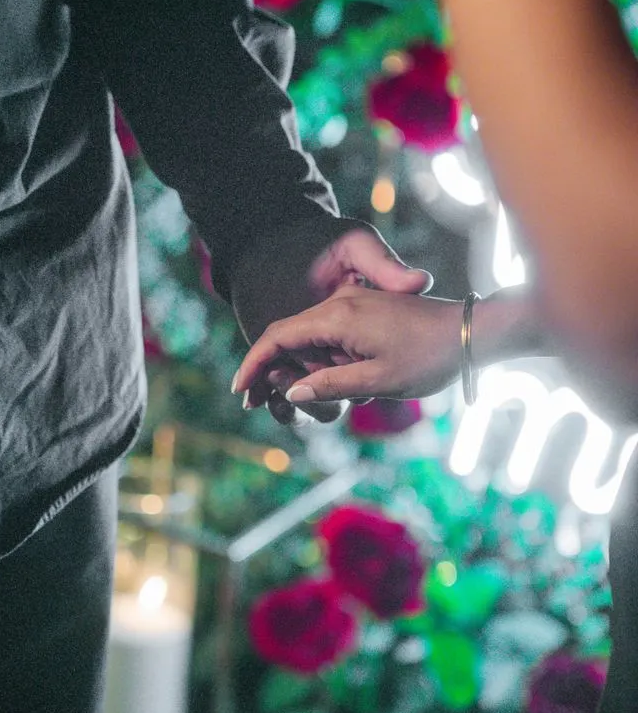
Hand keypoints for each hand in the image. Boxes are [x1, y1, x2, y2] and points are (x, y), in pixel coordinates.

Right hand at [228, 216, 433, 422]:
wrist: (472, 332)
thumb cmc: (430, 356)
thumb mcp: (379, 379)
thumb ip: (331, 385)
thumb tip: (291, 392)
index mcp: (337, 316)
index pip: (277, 336)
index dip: (254, 364)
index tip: (241, 392)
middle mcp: (339, 305)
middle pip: (288, 338)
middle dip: (273, 372)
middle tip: (266, 407)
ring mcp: (352, 306)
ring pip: (308, 340)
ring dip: (302, 370)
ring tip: (315, 402)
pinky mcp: (364, 314)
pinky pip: (329, 337)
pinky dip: (321, 361)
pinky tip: (333, 385)